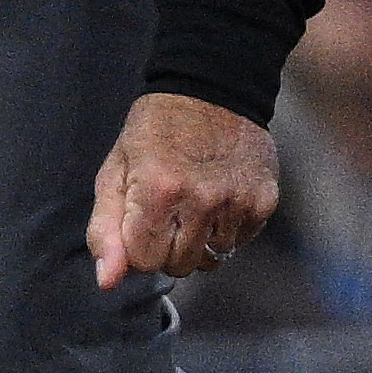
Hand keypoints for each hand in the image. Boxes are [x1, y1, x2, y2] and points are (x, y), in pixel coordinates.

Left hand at [89, 91, 280, 289]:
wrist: (212, 91)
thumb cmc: (153, 133)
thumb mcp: (115, 173)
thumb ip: (106, 229)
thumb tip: (108, 281)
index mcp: (159, 192)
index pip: (146, 261)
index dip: (138, 247)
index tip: (141, 222)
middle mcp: (203, 201)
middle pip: (180, 265)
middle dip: (167, 249)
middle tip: (166, 214)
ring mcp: (238, 202)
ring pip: (212, 259)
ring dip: (198, 242)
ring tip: (192, 205)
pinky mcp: (265, 201)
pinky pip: (240, 242)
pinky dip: (226, 231)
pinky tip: (218, 201)